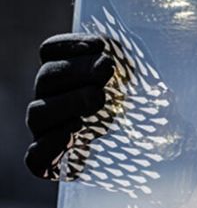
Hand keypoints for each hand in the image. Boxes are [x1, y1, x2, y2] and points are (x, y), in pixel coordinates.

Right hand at [25, 28, 196, 207]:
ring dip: (68, 103)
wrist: (149, 155)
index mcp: (67, 74)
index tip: (101, 46)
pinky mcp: (50, 162)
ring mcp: (47, 131)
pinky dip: (51, 145)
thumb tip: (123, 51)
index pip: (50, 50)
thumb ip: (131, 63)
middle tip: (106, 71)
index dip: (70, 44)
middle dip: (78, 70)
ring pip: (38, 113)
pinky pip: (36, 157)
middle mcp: (50, 99)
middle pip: (46, 78)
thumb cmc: (141, 111)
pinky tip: (74, 134)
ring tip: (98, 99)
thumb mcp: (142, 84)